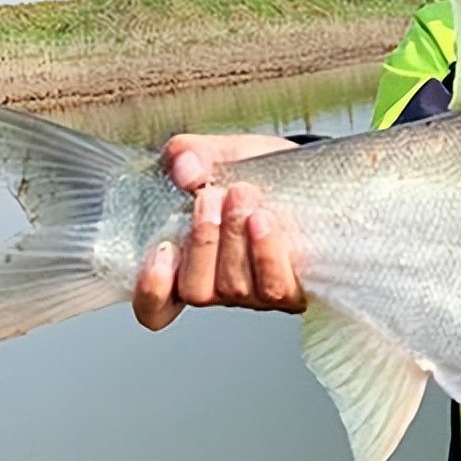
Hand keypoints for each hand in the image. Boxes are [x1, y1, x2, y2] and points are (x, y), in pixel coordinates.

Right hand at [133, 134, 305, 330]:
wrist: (309, 171)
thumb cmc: (254, 172)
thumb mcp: (217, 154)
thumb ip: (188, 154)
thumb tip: (185, 167)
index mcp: (187, 264)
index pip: (156, 306)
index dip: (151, 290)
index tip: (162, 249)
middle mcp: (218, 287)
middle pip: (196, 291)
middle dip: (202, 241)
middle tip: (211, 196)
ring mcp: (254, 293)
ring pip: (233, 288)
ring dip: (234, 239)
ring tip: (241, 194)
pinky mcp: (292, 289)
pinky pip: (274, 287)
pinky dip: (265, 253)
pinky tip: (263, 220)